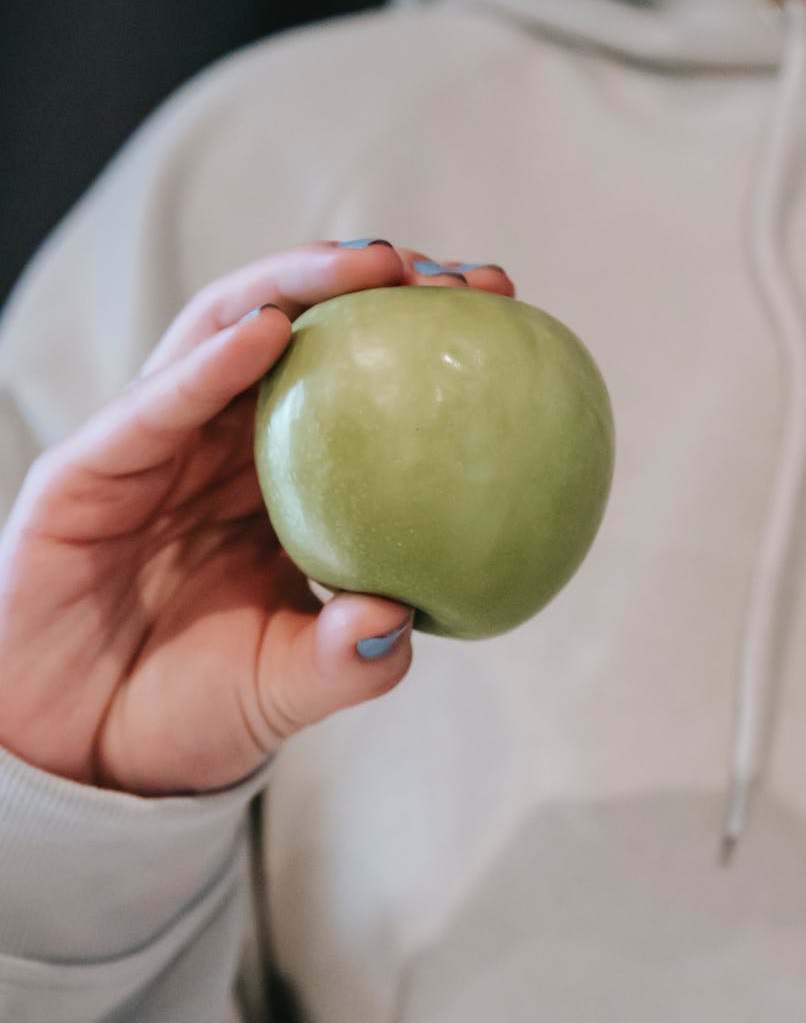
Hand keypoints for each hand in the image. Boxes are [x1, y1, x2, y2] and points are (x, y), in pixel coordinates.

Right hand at [0, 241, 515, 794]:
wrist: (85, 759)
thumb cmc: (194, 710)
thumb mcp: (292, 687)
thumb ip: (350, 659)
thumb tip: (400, 619)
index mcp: (277, 481)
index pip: (354, 382)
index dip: (421, 338)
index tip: (503, 311)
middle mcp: (217, 446)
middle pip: (295, 332)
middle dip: (369, 283)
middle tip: (452, 275)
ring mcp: (151, 450)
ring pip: (220, 336)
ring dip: (295, 287)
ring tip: (371, 263)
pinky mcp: (85, 472)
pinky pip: (153, 409)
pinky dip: (209, 364)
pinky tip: (266, 329)